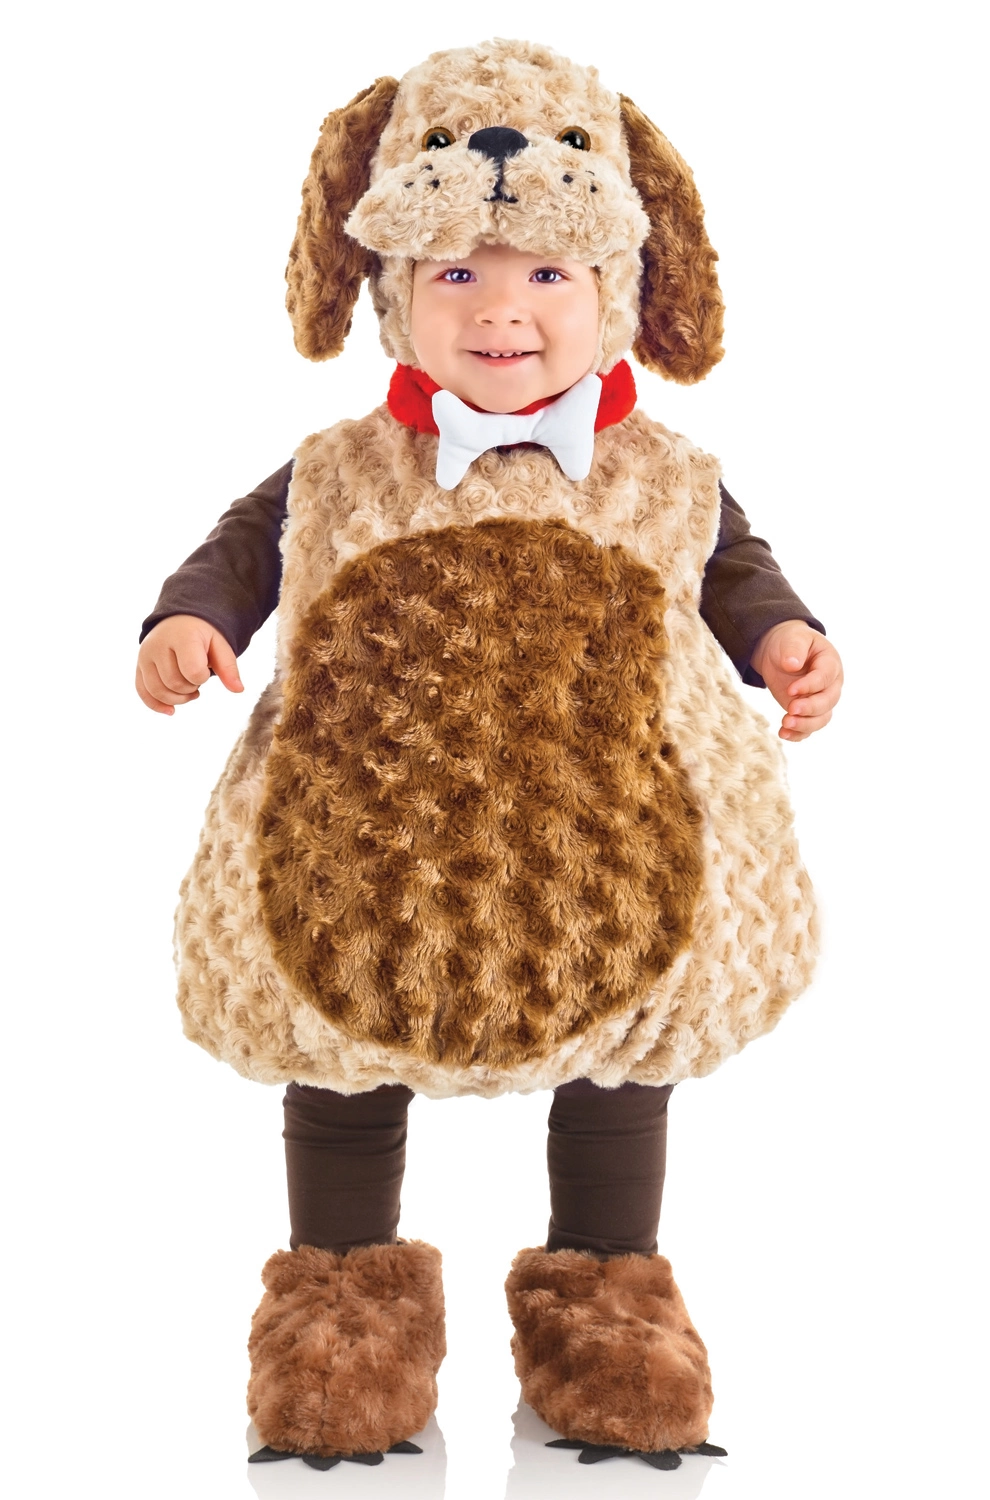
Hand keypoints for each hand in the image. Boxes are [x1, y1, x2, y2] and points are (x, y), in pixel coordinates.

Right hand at [135, 615, 242, 714]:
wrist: (180, 619)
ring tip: (188, 689)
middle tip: (197, 679)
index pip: (192, 671)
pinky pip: (143, 692)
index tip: (206, 670)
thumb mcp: (220, 644)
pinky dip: (157, 705)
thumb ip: (228, 667)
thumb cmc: (202, 634)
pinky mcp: (139, 665)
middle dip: (191, 688)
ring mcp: (145, 655)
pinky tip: (171, 710)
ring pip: (158, 691)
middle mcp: (158, 645)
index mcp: (182, 636)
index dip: (203, 678)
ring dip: (178, 699)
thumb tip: (238, 689)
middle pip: (175, 683)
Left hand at [750, 620, 842, 741]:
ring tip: (785, 725)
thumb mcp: (792, 639)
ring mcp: (820, 700)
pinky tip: (783, 734)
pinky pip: (809, 727)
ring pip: (821, 718)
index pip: (825, 678)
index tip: (791, 690)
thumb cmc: (790, 642)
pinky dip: (798, 734)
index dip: (810, 686)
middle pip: (828, 701)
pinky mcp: (808, 712)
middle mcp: (830, 685)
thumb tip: (792, 664)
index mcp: (830, 663)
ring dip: (805, 725)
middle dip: (810, 708)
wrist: (781, 652)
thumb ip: (794, 649)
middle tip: (790, 709)